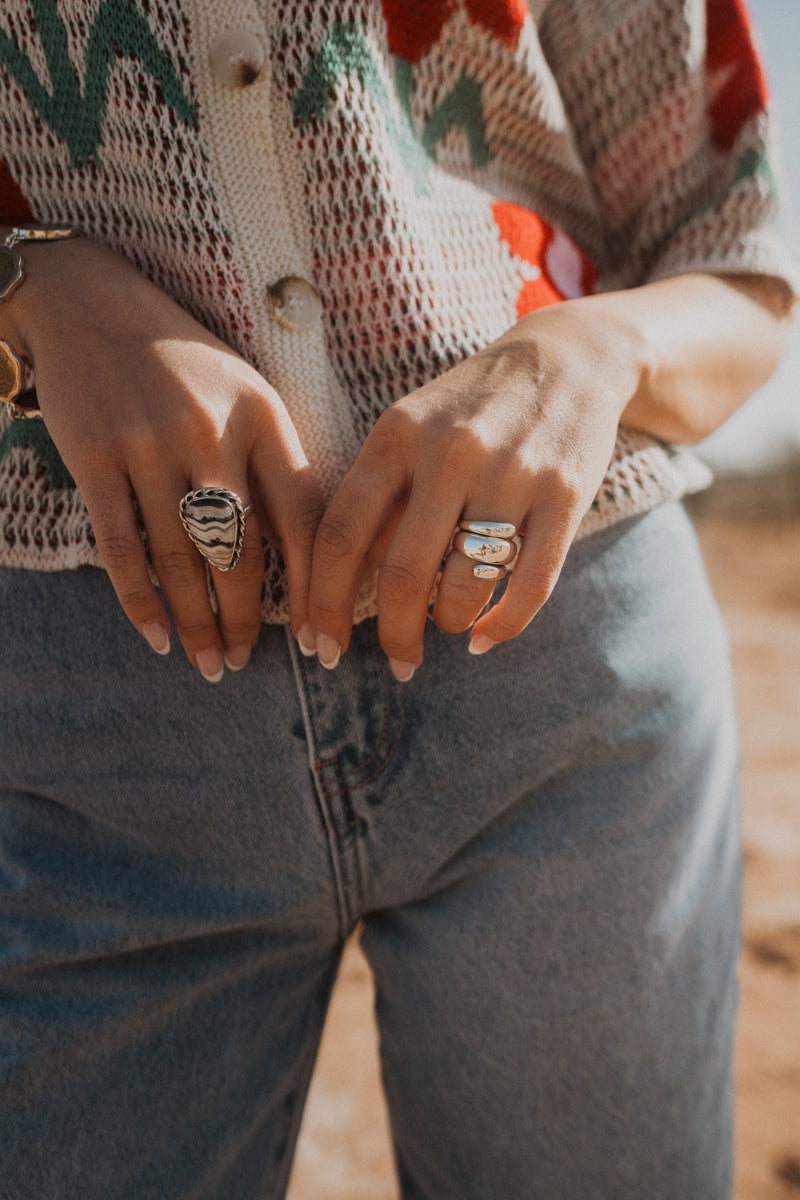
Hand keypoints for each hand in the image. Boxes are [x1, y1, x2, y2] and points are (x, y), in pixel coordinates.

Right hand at [6, 237, 323, 678]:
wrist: (90, 305)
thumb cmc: (185, 363)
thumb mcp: (247, 393)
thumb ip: (277, 461)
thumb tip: (312, 555)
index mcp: (264, 416)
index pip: (303, 517)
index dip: (316, 588)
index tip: (319, 639)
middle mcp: (210, 431)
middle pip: (240, 550)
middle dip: (245, 619)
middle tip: (246, 661)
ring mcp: (149, 445)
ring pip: (181, 560)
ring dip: (196, 622)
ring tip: (209, 662)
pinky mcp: (95, 458)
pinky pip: (121, 547)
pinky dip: (139, 601)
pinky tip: (156, 637)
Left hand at [306, 299, 639, 677]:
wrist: (568, 357)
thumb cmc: (470, 408)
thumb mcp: (410, 429)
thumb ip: (377, 496)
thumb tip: (342, 587)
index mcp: (396, 435)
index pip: (340, 535)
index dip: (323, 602)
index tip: (322, 644)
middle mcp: (449, 452)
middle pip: (401, 574)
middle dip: (392, 634)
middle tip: (397, 659)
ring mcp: (511, 473)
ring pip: (464, 586)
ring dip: (448, 623)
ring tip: (448, 625)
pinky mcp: (564, 495)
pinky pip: (531, 585)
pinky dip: (504, 626)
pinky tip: (486, 637)